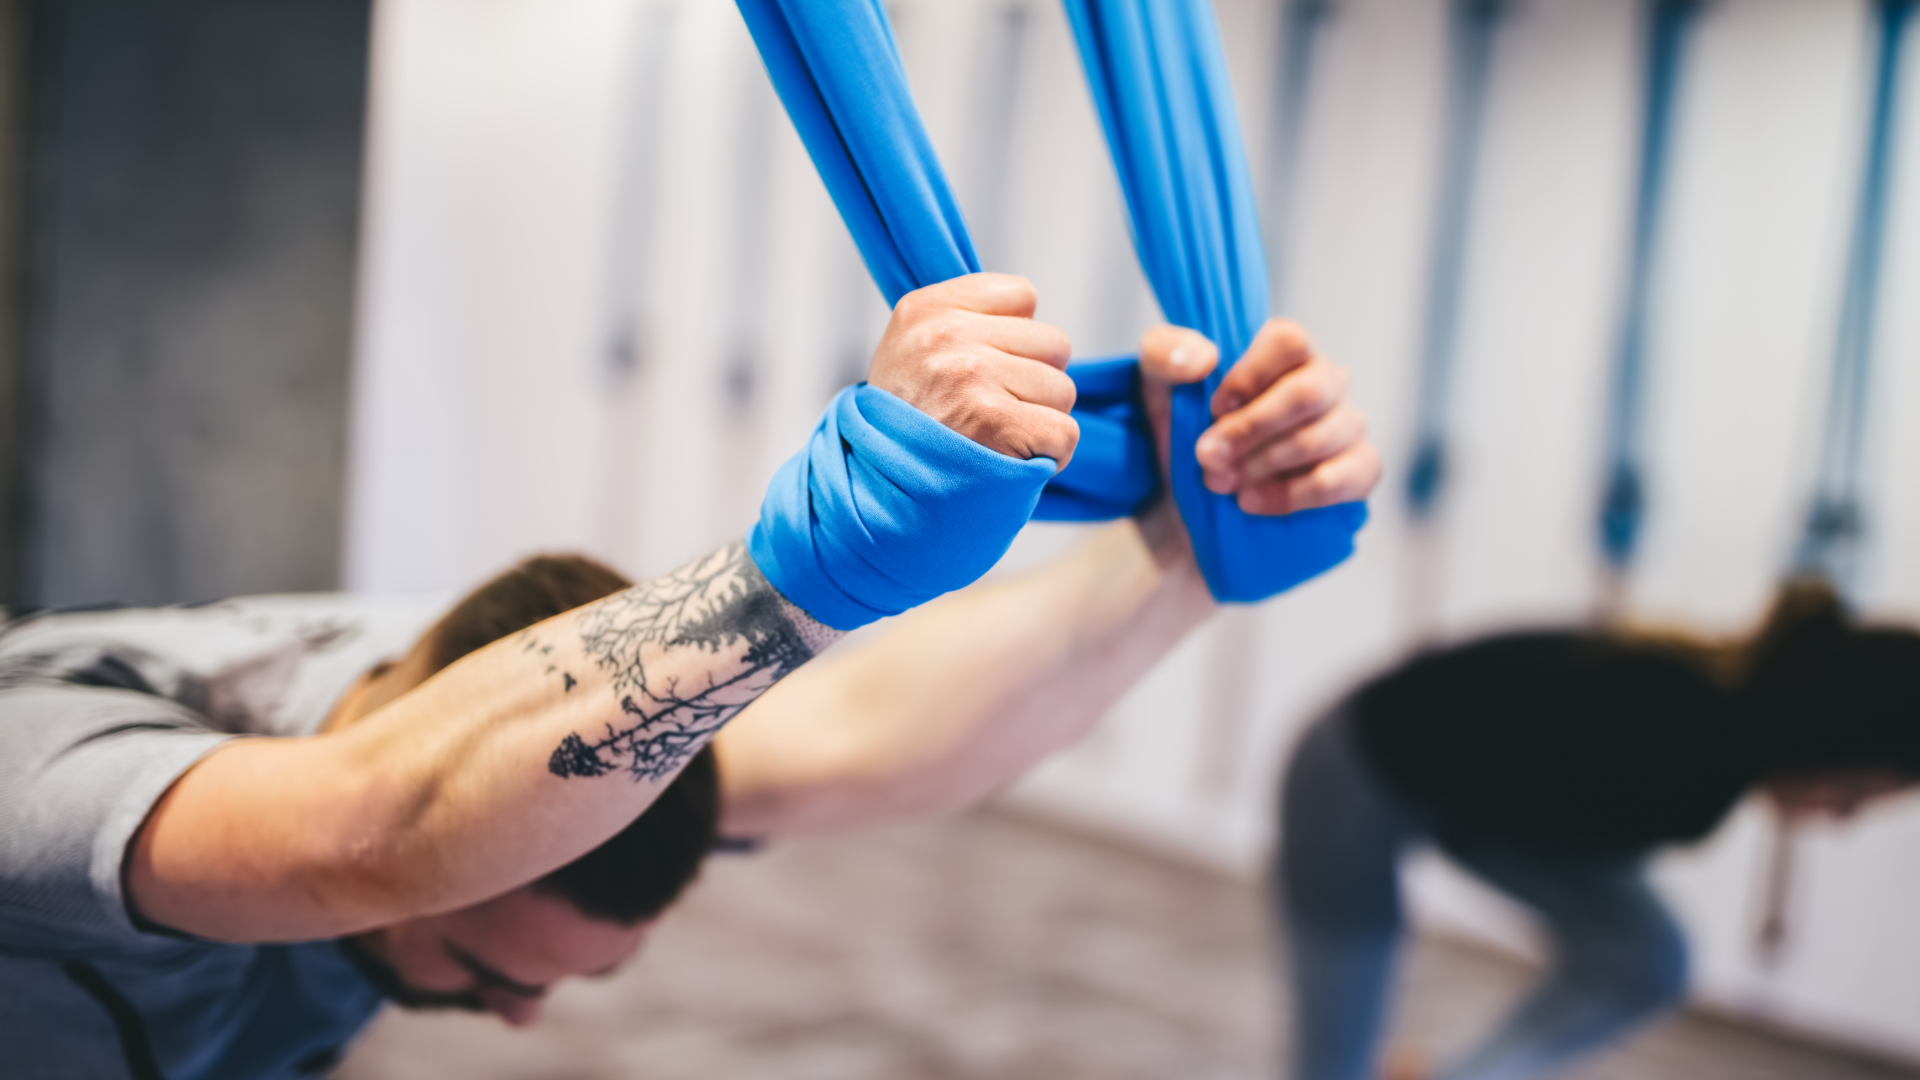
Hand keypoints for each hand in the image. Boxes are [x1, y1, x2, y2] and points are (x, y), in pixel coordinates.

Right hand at [868, 273, 1079, 468]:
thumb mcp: (912, 346)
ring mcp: (970, 377)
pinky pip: (1065, 432)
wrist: (872, 486)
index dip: (1016, 337)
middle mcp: (946, 335)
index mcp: (926, 308)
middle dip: (1034, 380)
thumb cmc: (903, 420)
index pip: (1024, 295)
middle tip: (994, 408)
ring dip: (1041, 419)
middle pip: (1054, 343)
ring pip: (1063, 390)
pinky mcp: (993, 423)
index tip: (985, 367)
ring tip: (998, 435)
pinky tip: (1015, 459)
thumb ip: (965, 319)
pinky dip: (1051, 455)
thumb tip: (1031, 315)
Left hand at [1138, 318, 1379, 514]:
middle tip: (1208, 457)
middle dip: (1251, 429)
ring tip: (1222, 483)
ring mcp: (1346, 427)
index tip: (1215, 408)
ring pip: (1323, 437)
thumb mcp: (1155, 388)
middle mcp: (1323, 382)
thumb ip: (1165, 353)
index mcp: (1282, 353)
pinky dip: (1293, 494)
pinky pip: (1344, 478)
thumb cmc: (1180, 434)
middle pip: (1309, 391)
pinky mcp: (1356, 473)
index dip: (1251, 375)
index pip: (1291, 340)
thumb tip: (1204, 356)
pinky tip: (1253, 501)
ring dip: (1263, 464)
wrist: (1180, 506)